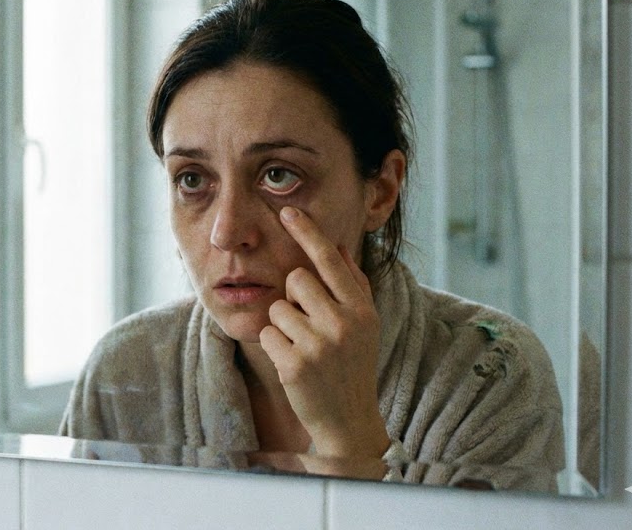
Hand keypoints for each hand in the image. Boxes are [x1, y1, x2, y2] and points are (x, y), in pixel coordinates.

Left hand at [259, 206, 389, 458]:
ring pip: (278, 308)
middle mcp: (343, 323)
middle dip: (295, 298)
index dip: (307, 233)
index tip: (287, 210)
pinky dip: (275, 348)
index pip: (329, 260)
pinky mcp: (294, 365)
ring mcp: (318, 345)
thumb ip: (352, 285)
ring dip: (284, 326)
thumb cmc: (352, 366)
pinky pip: (266, 334)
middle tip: (310, 326)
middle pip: (295, 280)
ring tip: (305, 349)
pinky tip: (295, 365)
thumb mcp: (364, 325)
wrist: (349, 422)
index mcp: (361, 309)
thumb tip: (337, 246)